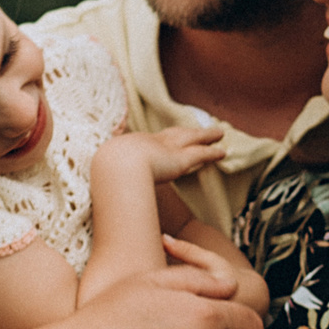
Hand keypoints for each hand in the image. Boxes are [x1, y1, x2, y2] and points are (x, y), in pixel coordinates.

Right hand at [98, 125, 226, 184]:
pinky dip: (212, 152)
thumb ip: (111, 186)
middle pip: (173, 134)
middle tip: (196, 130)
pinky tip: (223, 152)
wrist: (116, 165)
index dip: (162, 141)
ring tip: (218, 133)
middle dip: (185, 132)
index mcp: (130, 146)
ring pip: (191, 139)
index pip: (151, 142)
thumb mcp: (105, 174)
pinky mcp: (180, 159)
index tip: (167, 140)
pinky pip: (200, 153)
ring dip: (205, 135)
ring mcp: (166, 149)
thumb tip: (106, 197)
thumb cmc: (106, 173)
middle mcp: (150, 142)